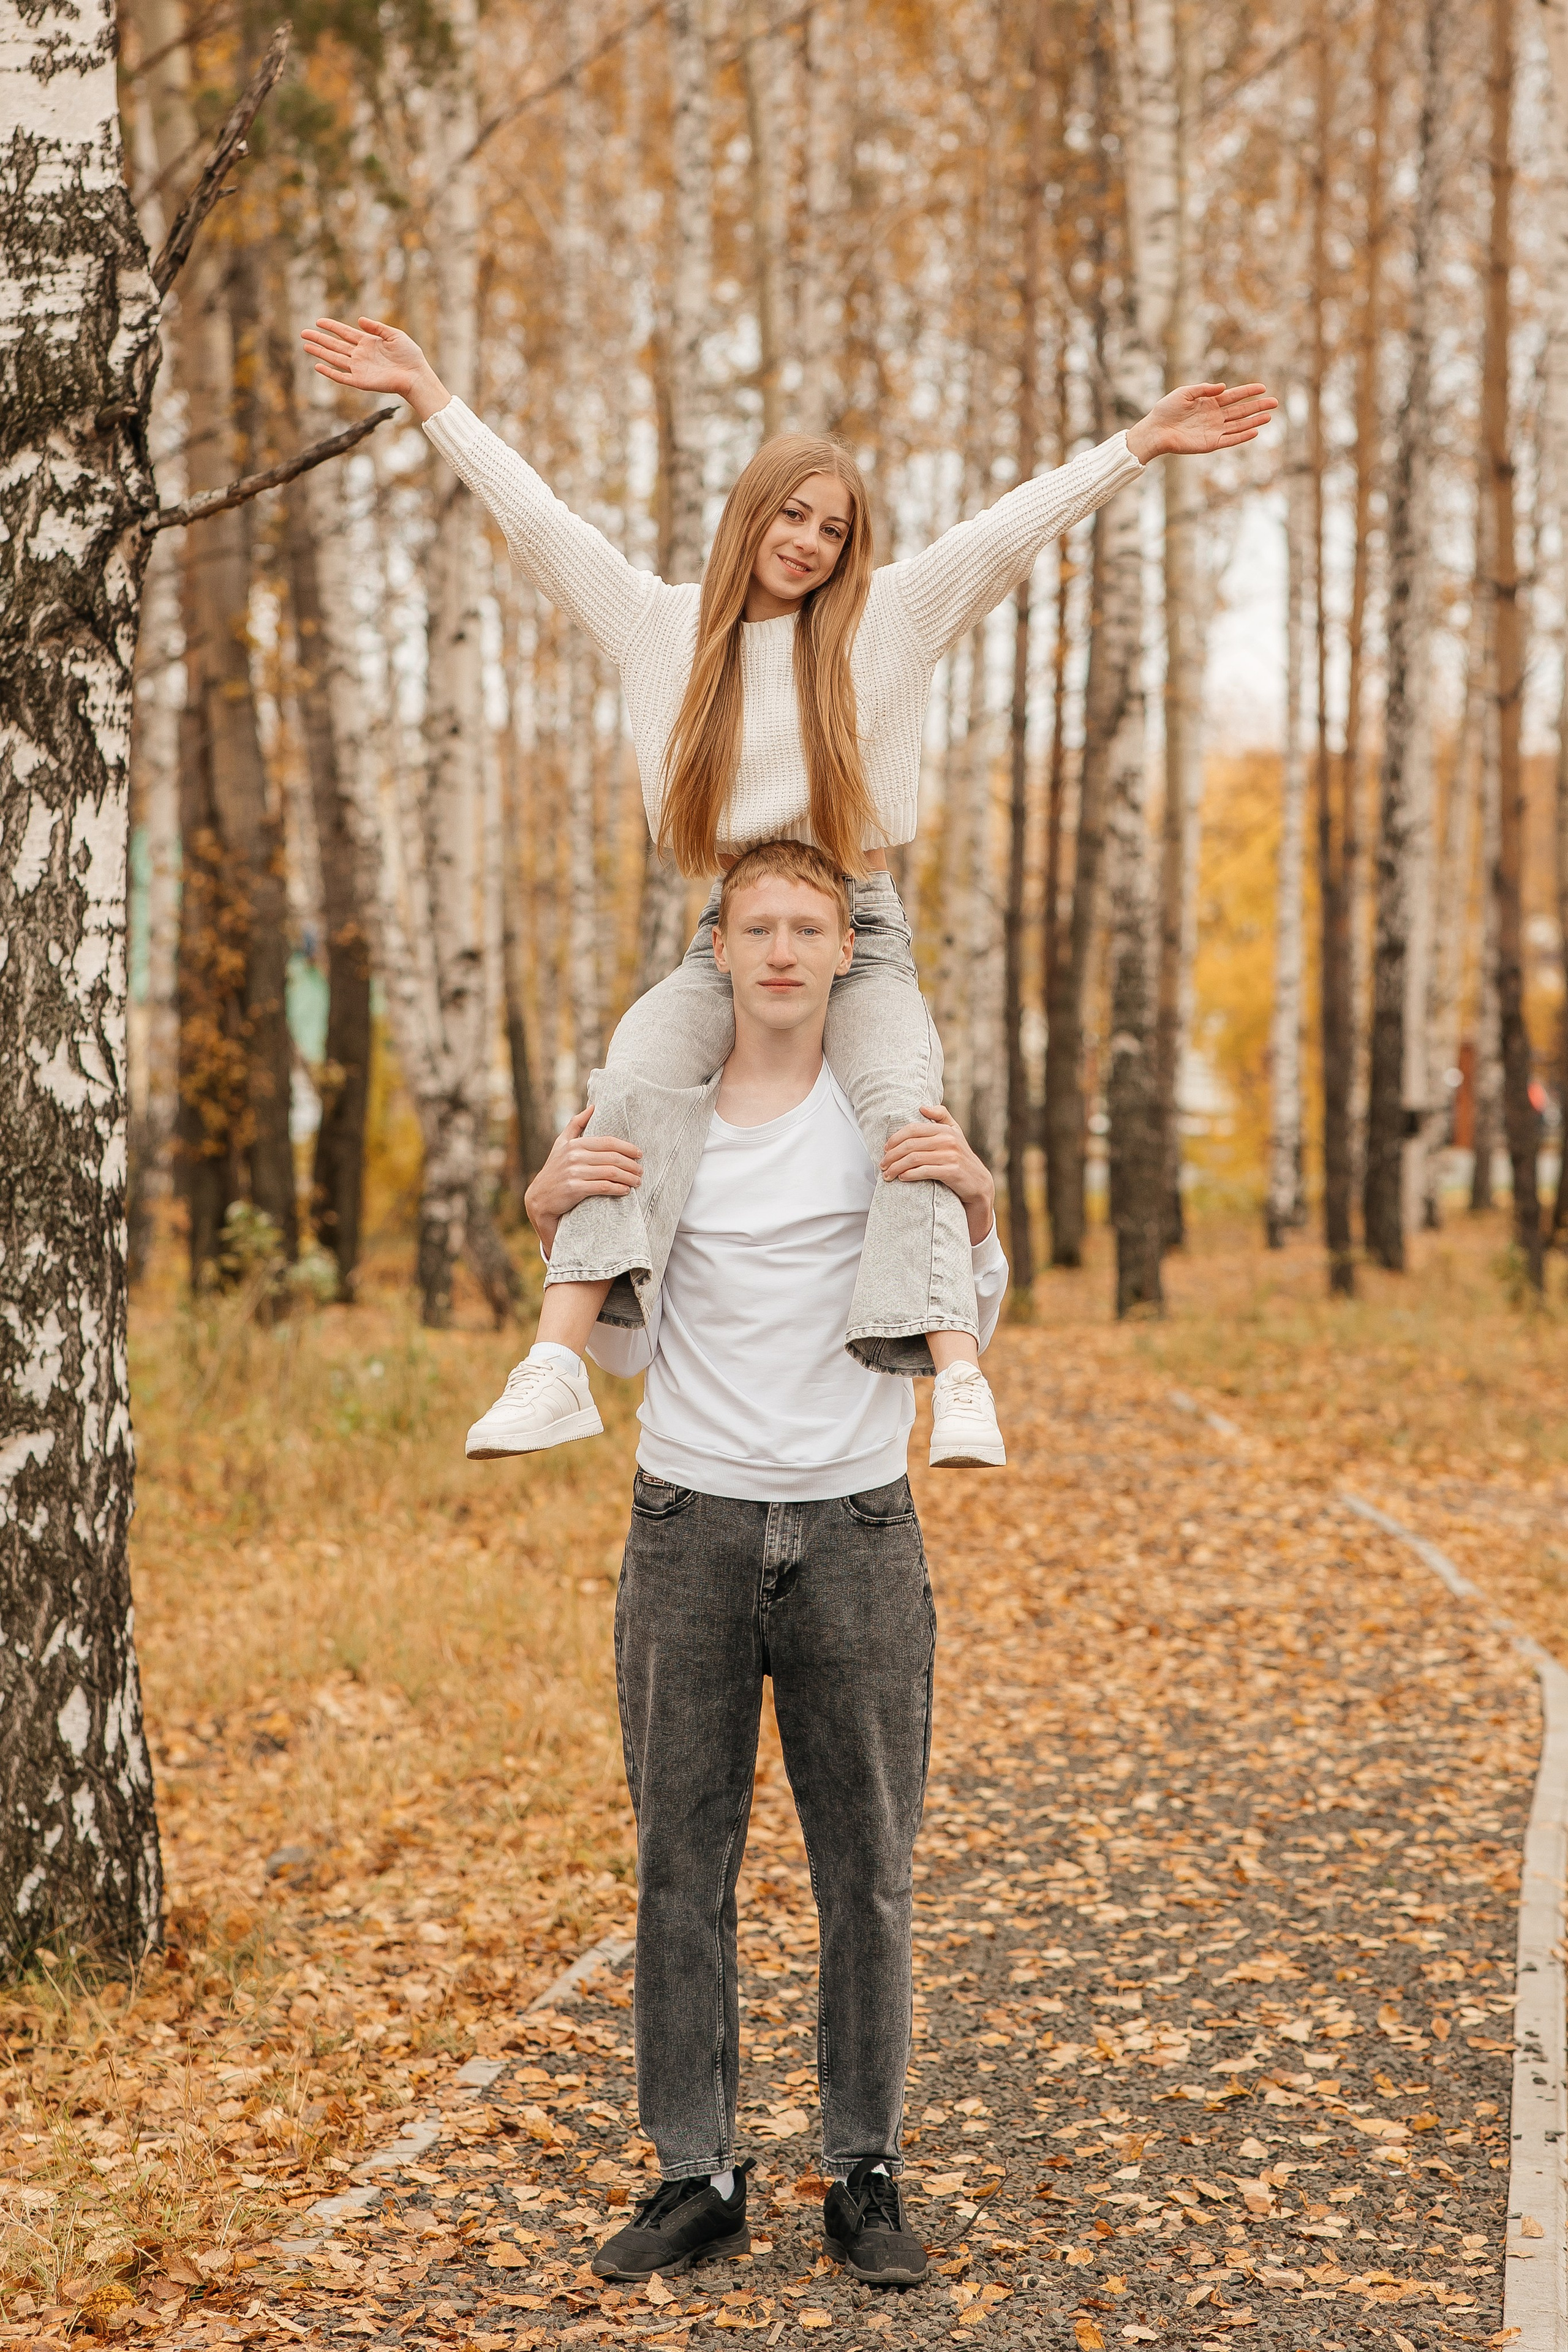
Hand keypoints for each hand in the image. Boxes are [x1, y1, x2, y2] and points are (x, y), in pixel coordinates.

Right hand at [298, 315, 451, 423]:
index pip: (344, 333)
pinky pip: (341, 377)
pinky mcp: (361, 381)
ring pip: (334, 359)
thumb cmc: (410, 355)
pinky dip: (330, 372)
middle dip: (319, 339)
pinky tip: (318, 366)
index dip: (331, 326)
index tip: (318, 321)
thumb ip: (377, 327)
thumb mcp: (394, 335)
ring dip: (320, 353)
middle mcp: (361, 355)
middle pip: (335, 345)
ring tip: (305, 346)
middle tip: (303, 333)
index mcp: (368, 343)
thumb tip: (359, 320)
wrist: (416, 375)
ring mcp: (359, 368)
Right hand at [524, 1108, 642, 1256]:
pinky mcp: (575, 1189)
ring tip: (637, 1181)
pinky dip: (618, 1188)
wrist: (539, 1199)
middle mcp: (574, 1156)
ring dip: (628, 1177)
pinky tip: (625, 1190)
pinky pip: (603, 1187)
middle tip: (641, 1171)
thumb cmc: (554, 1170)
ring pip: (610, 1172)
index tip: (639, 1153)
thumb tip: (593, 1107)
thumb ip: (576, 1125)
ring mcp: (574, 1172)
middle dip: (631, 1164)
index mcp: (574, 1144)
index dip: (627, 1147)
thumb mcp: (561, 1144)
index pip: (608, 1142)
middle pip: (612, 1157)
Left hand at [880, 1106, 994, 1244]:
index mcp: (946, 1130)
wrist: (979, 1183)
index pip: (913, 1129)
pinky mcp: (952, 1172)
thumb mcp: (955, 1133)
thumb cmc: (961, 1157)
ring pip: (914, 1158)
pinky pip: (924, 1171)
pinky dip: (910, 1174)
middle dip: (892, 1155)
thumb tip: (922, 1107)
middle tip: (882, 1164)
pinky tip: (902, 1178)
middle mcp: (948, 1140)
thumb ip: (942, 1117)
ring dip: (896, 1167)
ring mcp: (951, 1156)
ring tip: (887, 1175)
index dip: (896, 1138)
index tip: (885, 1149)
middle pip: (910, 1145)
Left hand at [1126, 381, 1277, 463]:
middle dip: (1258, 406)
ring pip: (1239, 425)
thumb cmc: (1166, 410)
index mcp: (1210, 402)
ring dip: (1254, 421)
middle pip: (1241, 411)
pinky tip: (1254, 431)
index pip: (1234, 396)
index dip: (1248, 391)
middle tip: (1275, 402)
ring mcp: (1214, 430)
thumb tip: (1223, 387)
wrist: (1155, 430)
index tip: (1263, 388)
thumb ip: (1204, 389)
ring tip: (1269, 417)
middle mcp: (1215, 416)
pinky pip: (1230, 440)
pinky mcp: (1210, 443)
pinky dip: (1242, 436)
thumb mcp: (1184, 393)